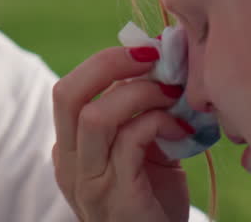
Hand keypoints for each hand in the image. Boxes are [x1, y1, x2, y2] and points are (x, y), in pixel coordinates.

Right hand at [52, 46, 193, 221]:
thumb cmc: (154, 200)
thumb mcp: (140, 151)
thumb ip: (139, 114)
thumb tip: (162, 60)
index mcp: (69, 148)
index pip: (68, 90)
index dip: (104, 62)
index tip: (145, 51)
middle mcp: (69, 164)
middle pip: (68, 94)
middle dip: (110, 64)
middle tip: (151, 56)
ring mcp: (89, 182)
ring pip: (95, 116)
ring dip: (139, 93)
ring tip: (172, 93)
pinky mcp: (117, 197)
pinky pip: (129, 142)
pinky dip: (158, 123)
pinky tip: (181, 126)